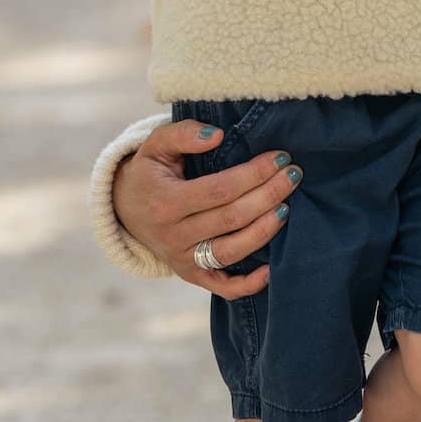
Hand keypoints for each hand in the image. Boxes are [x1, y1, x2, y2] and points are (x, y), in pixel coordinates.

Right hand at [112, 118, 302, 298]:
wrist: (126, 209)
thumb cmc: (151, 170)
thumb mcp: (156, 144)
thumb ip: (183, 133)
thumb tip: (216, 135)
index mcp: (166, 202)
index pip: (219, 190)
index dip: (253, 174)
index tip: (280, 157)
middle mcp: (173, 236)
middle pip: (231, 219)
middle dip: (268, 195)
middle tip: (294, 175)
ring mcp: (182, 260)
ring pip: (230, 252)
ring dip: (264, 231)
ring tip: (287, 207)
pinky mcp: (191, 276)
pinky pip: (222, 287)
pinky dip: (248, 284)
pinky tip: (272, 268)